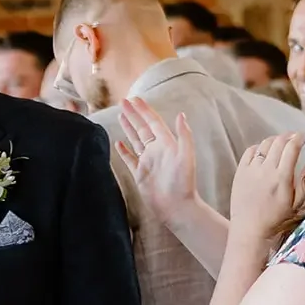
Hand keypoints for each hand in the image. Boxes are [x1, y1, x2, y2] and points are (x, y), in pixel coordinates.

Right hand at [115, 97, 199, 223]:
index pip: (153, 122)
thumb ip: (183, 135)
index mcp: (167, 144)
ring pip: (135, 140)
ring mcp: (147, 162)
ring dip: (128, 128)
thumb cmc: (183, 182)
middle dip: (133, 114)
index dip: (144, 110)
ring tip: (120, 116)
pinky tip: (118, 143)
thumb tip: (181, 115)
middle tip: (123, 102)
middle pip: (142, 128)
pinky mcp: (140, 174)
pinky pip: (130, 159)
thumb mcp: (186, 156)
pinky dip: (124, 150)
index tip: (134, 99)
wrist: (176, 206)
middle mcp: (156, 150)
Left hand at [229, 133, 304, 243]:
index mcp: (282, 177)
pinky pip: (249, 152)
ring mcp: (251, 171)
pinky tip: (264, 152)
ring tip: (281, 143)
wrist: (250, 230)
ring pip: (264, 145)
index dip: (300, 138)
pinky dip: (258, 148)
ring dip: (274, 140)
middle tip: (295, 138)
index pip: (292, 147)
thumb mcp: (298, 204)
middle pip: (278, 142)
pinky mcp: (240, 173)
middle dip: (289, 136)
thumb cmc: (276, 220)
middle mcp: (265, 171)